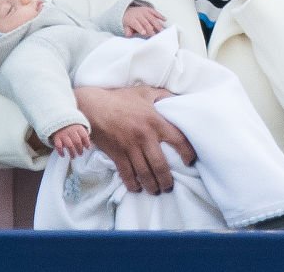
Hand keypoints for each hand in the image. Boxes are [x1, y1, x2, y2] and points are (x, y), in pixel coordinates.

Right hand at [51, 124, 90, 157]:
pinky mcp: (56, 137)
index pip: (84, 136)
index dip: (87, 142)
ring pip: (69, 145)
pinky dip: (60, 151)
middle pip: (77, 141)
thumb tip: (88, 147)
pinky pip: (58, 146)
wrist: (58, 122)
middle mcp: (71, 131)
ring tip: (73, 157)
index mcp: (78, 128)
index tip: (87, 148)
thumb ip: (83, 136)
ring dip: (72, 152)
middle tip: (80, 154)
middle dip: (79, 149)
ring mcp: (63, 134)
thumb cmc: (72, 128)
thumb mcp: (79, 129)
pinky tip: (63, 155)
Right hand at [75, 85, 196, 193]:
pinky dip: (132, 184)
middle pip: (160, 165)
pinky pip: (127, 174)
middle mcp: (145, 136)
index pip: (178, 140)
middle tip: (169, 186)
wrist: (94, 106)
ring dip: (152, 186)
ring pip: (144, 173)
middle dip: (167, 180)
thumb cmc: (121, 98)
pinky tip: (136, 188)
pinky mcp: (117, 154)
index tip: (190, 161)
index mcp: (155, 121)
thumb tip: (179, 100)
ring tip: (156, 190)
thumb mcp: (145, 92)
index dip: (187, 153)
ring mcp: (130, 147)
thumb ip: (164, 96)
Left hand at [122, 5, 166, 37]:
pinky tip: (164, 19)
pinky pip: (155, 12)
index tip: (144, 33)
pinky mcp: (149, 9)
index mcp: (131, 19)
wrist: (129, 11)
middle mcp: (138, 14)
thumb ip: (128, 31)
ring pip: (151, 18)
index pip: (136, 24)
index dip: (140, 28)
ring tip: (161, 30)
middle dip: (150, 29)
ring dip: (157, 24)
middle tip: (154, 35)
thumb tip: (129, 35)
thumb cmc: (129, 21)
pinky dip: (160, 16)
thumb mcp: (125, 26)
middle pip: (145, 22)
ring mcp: (144, 11)